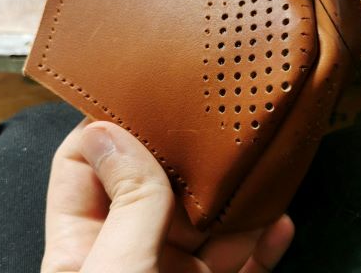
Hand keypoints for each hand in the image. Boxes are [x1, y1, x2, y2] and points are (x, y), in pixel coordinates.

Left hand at [41, 119, 293, 272]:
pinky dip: (262, 243)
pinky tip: (279, 222)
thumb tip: (107, 131)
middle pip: (153, 185)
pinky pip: (239, 262)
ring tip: (256, 172)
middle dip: (183, 160)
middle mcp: (127, 252)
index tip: (144, 104)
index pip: (81, 165)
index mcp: (83, 243)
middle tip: (212, 128)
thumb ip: (125, 204)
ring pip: (203, 221)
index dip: (106, 130)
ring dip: (233, 199)